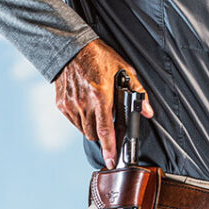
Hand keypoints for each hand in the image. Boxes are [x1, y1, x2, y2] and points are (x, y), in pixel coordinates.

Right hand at [53, 39, 153, 168]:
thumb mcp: (125, 70)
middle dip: (103, 136)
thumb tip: (147, 111)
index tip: (111, 161)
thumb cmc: (101, 57)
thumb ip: (138, 92)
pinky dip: (81, 120)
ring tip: (98, 112)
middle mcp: (83, 103)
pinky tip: (87, 108)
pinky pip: (73, 121)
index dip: (109, 148)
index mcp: (101, 96)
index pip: (105, 130)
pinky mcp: (61, 103)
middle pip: (94, 134)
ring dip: (92, 128)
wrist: (73, 47)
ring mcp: (70, 104)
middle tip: (109, 126)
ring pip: (83, 129)